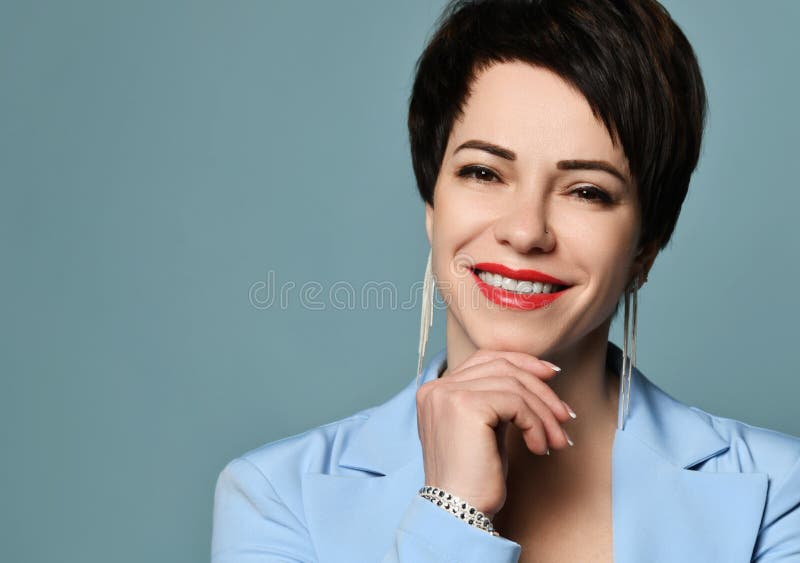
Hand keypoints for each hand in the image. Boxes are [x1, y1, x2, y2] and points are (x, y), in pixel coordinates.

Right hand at [415, 349, 574, 519]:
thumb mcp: (486, 429)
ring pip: (514, 385)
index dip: (522, 362)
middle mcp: (437, 387)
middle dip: (541, 390)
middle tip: (565, 416)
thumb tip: (539, 376)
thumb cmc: (474, 479)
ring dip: (544, 413)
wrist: (458, 513)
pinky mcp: (466, 405)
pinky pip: (516, 403)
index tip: (552, 376)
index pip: (486, 359)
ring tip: (556, 440)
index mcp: (436, 390)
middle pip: (503, 367)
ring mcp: (448, 394)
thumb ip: (498, 400)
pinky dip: (536, 425)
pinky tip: (539, 448)